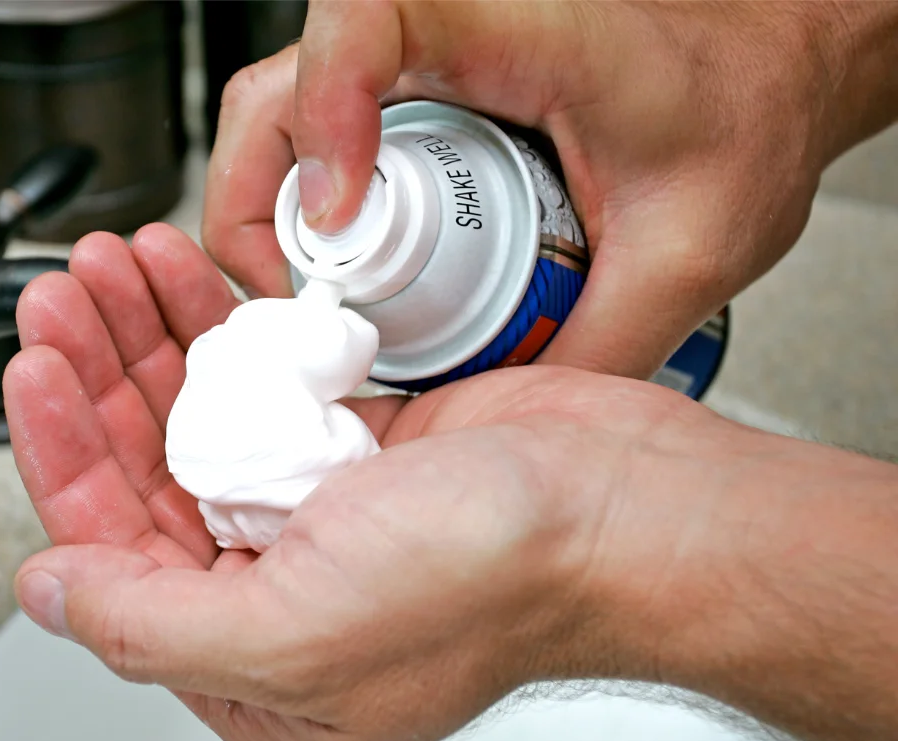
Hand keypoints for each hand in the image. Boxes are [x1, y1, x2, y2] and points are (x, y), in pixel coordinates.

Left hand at [2, 223, 725, 740]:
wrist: (624, 507)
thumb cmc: (493, 583)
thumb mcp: (295, 635)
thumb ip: (149, 626)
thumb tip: (49, 597)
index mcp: (249, 661)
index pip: (111, 551)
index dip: (61, 455)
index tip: (36, 369)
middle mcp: (274, 589)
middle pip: (144, 470)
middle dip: (96, 377)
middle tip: (63, 300)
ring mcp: (314, 511)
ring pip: (194, 417)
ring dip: (147, 338)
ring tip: (111, 270)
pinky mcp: (354, 445)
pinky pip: (259, 380)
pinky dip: (219, 327)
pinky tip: (187, 281)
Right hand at [202, 1, 897, 378]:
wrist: (767, 74)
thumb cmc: (743, 108)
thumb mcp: (690, 249)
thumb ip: (605, 340)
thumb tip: (508, 416)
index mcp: (509, 21)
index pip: (359, 28)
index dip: (320, 122)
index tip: (342, 223)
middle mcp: (441, 24)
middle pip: (279, 91)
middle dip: (258, 205)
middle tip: (295, 303)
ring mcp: (416, 56)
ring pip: (281, 116)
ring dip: (276, 216)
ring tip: (319, 301)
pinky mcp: (411, 89)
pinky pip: (318, 137)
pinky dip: (311, 213)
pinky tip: (355, 275)